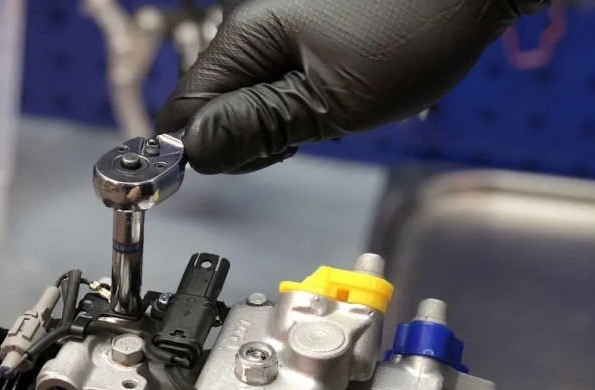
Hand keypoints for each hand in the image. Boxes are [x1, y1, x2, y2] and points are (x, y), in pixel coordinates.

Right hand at [156, 0, 545, 173]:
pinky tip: (331, 93)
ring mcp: (272, 24)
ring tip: (325, 109)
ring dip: (273, 120)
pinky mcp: (297, 27)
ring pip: (241, 96)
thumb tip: (196, 152)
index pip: (183, 110)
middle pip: (209, 105)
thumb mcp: (331, 102)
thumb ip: (258, 129)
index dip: (202, 149)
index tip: (251, 160)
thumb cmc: (411, 36)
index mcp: (244, 38)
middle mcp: (248, 25)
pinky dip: (294, 98)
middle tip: (302, 132)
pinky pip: (271, 78)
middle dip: (245, 136)